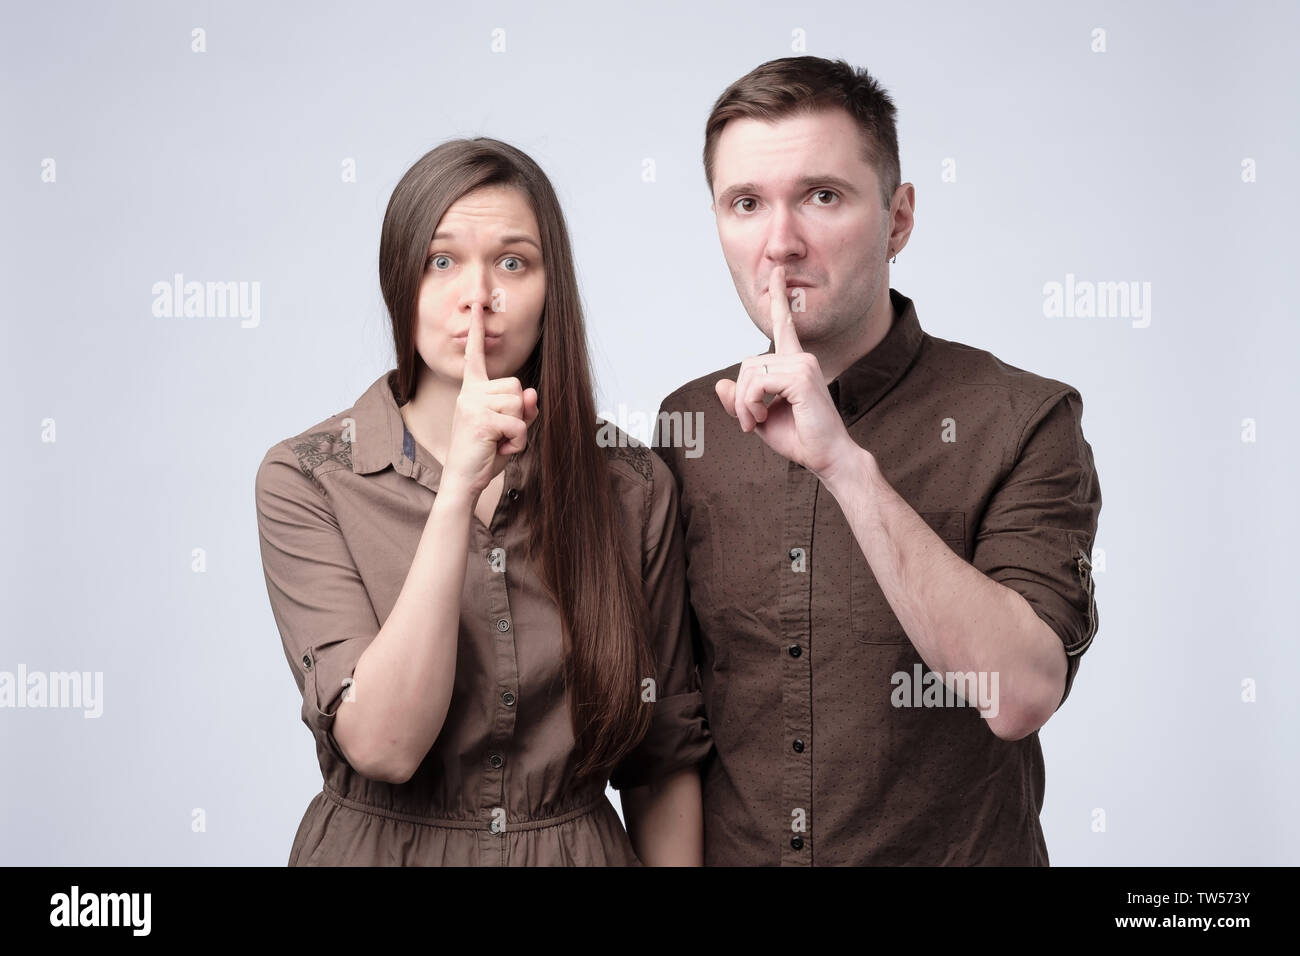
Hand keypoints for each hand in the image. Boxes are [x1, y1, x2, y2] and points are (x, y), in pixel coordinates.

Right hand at [442, 303, 538, 497]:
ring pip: (520, 403)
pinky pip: (518, 423)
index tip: (476, 306)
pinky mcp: (481, 419)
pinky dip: (518, 441)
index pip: (475, 356)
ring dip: (518, 428)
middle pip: (517, 386)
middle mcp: (469, 393)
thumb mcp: (509, 428)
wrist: (464, 480)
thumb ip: (523, 409)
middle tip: (501, 434)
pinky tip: (501, 450)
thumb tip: (533, 393)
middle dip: (519, 413)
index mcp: (472, 391)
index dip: (475, 330)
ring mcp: (472, 404)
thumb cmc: (485, 454)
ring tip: (500, 442)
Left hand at [714, 265, 854, 476]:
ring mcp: (803, 364)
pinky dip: (750, 404)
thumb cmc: (799, 438)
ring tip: (754, 423)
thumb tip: (719, 384)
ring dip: (743, 404)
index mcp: (794, 363)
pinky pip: (758, 383)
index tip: (777, 272)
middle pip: (747, 364)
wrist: (826, 457)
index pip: (784, 324)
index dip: (778, 298)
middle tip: (748, 422)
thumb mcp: (759, 418)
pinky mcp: (801, 377)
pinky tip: (760, 419)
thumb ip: (739, 400)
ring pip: (749, 374)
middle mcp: (801, 358)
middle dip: (739, 396)